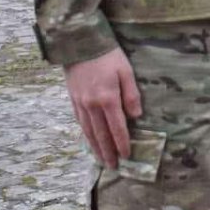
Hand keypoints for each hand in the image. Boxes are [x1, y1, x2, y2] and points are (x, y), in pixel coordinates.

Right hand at [65, 46, 141, 168]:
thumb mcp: (126, 71)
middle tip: (113, 166)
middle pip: (100, 134)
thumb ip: (132, 95)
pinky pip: (80, 122)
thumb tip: (136, 116)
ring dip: (95, 147)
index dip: (122, 143)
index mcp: (107, 98)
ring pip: (88, 131)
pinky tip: (90, 140)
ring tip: (101, 159)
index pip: (117, 127)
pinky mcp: (73, 100)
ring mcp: (80, 103)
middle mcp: (92, 105)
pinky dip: (86, 135)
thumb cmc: (108, 55)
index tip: (127, 155)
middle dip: (108, 152)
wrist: (80, 43)